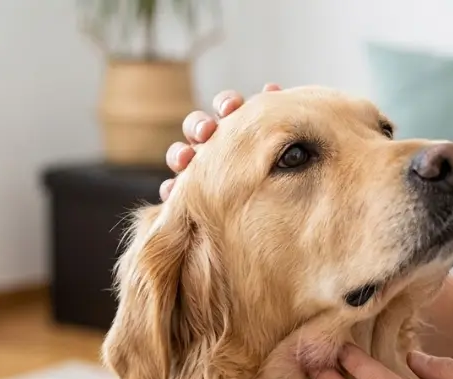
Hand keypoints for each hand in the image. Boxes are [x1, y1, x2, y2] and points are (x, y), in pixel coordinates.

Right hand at [160, 82, 281, 200]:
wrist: (274, 216)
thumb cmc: (282, 168)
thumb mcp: (275, 141)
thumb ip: (270, 117)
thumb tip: (271, 88)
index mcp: (238, 125)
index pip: (226, 107)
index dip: (226, 104)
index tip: (230, 108)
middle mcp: (215, 143)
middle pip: (197, 127)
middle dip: (199, 126)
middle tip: (206, 132)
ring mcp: (200, 168)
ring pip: (181, 155)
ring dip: (179, 154)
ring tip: (184, 159)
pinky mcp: (188, 194)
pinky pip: (173, 190)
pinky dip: (170, 188)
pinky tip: (170, 190)